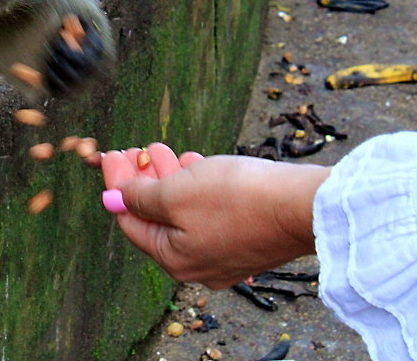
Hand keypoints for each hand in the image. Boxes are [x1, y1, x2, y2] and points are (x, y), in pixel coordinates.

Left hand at [100, 143, 329, 288]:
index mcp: (174, 260)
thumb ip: (140, 197)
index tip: (112, 155)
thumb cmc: (237, 199)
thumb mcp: (175, 193)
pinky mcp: (249, 240)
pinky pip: (212, 214)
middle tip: (135, 150)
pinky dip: (199, 188)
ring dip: (171, 179)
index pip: (130, 222)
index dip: (117, 186)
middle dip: (144, 180)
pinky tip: (194, 165)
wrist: (303, 205)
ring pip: (186, 213)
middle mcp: (199, 265)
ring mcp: (226, 255)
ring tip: (163, 150)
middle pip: (158, 218)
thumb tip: (114, 199)